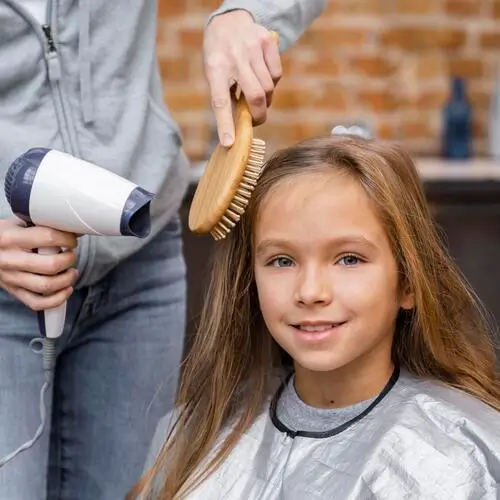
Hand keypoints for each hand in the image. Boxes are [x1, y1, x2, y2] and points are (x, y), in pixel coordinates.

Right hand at [0, 218, 78, 310]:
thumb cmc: (5, 235)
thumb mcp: (19, 223)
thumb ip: (43, 224)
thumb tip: (74, 229)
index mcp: (11, 238)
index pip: (49, 237)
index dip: (67, 239)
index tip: (72, 240)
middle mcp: (9, 259)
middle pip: (51, 265)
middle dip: (69, 260)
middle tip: (71, 255)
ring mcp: (11, 278)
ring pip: (46, 285)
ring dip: (67, 280)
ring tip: (72, 272)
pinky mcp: (13, 291)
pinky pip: (37, 302)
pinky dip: (57, 299)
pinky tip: (66, 289)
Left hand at [203, 9, 281, 146]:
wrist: (230, 20)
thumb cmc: (220, 55)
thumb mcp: (214, 73)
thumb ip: (225, 95)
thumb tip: (238, 125)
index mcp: (215, 68)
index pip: (220, 102)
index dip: (225, 124)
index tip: (229, 143)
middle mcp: (234, 57)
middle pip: (255, 96)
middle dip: (259, 115)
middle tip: (256, 120)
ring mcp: (253, 48)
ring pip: (268, 88)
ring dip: (265, 98)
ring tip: (257, 93)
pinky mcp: (268, 42)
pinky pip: (277, 75)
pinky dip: (272, 82)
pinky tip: (262, 76)